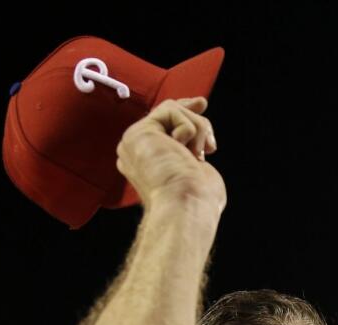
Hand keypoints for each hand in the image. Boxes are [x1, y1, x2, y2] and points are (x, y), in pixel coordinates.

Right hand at [116, 97, 224, 213]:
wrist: (187, 206)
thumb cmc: (197, 199)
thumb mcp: (197, 170)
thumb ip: (192, 152)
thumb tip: (202, 140)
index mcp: (146, 164)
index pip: (161, 129)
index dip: (181, 114)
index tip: (200, 105)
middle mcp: (135, 153)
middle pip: (165, 116)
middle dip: (189, 112)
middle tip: (203, 106)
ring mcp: (133, 142)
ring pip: (171, 110)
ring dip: (197, 128)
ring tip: (199, 154)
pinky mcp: (138, 132)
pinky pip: (170, 109)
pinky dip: (188, 127)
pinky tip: (185, 150)